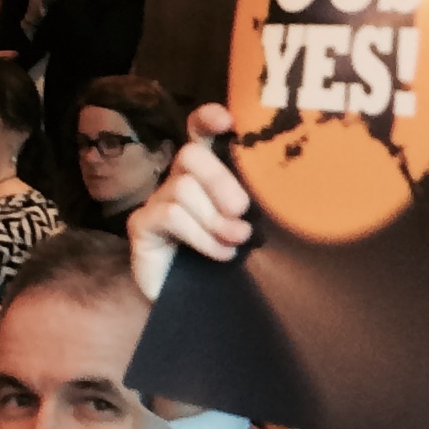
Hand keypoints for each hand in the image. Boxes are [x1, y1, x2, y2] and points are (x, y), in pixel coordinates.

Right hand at [125, 103, 247, 301]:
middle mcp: (178, 180)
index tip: (229, 121)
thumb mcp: (249, 228)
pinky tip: (220, 254)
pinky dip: (201, 235)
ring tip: (236, 242)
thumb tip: (286, 191)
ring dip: (215, 217)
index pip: (199, 132)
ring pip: (182, 187)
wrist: (196, 308)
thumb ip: (258, 207)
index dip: (208, 119)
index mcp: (205, 173)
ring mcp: (156, 202)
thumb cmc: (228, 263)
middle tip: (243, 211)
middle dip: (221, 180)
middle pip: (191, 155)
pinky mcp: (141, 225)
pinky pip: (170, 215)